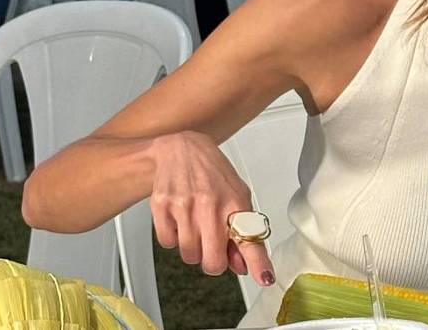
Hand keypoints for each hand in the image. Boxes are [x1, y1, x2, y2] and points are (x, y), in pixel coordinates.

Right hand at [148, 131, 274, 285]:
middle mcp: (210, 205)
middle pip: (212, 262)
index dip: (258, 263)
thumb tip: (243, 266)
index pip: (249, 239)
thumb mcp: (236, 196)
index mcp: (235, 202)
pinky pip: (167, 243)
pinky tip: (179, 218)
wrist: (181, 149)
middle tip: (213, 247)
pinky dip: (173, 237)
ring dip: (193, 248)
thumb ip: (241, 232)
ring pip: (189, 255)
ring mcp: (184, 206)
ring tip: (195, 224)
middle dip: (213, 261)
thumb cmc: (212, 175)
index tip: (265, 279)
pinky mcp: (161, 207)